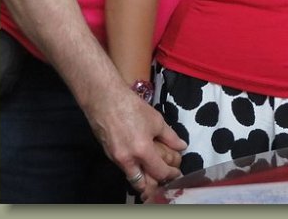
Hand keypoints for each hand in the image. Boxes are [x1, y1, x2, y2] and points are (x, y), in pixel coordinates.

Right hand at [88, 86, 185, 200]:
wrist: (105, 101)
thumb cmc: (133, 108)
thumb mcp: (157, 121)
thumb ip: (170, 137)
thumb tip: (182, 147)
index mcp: (142, 151)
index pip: (160, 172)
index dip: (171, 174)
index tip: (177, 174)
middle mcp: (127, 160)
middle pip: (141, 184)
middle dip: (154, 187)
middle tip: (164, 183)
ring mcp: (116, 159)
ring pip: (131, 178)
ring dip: (142, 182)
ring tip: (153, 179)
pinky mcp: (109, 155)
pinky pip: (124, 169)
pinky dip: (133, 171)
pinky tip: (141, 166)